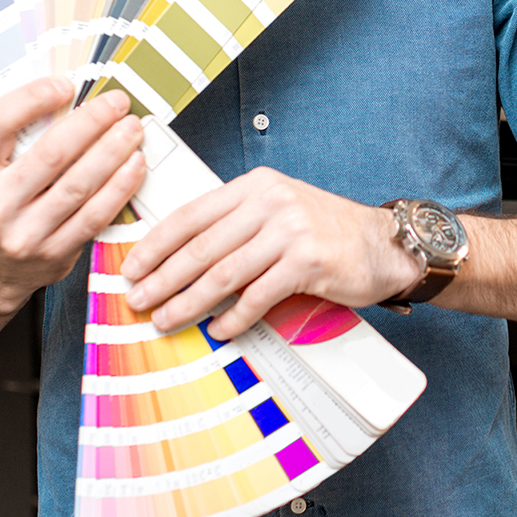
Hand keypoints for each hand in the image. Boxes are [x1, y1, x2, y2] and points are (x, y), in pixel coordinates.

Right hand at [0, 79, 146, 315]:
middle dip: (90, 123)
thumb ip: (13, 140)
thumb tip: (67, 95)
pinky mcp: (54, 255)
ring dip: (112, 152)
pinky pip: (94, 216)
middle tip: (117, 102)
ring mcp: (24, 235)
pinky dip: (119, 188)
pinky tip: (135, 165)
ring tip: (132, 129)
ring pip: (78, 186)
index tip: (66, 84)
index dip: (32, 98)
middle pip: (50, 155)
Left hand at [120, 168, 421, 335]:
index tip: (132, 267)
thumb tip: (181, 257)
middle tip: (138, 300)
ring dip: (189, 302)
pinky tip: (219, 330)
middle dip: (163, 278)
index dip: (156, 244)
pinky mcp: (308, 262)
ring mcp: (290, 231)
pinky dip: (234, 317)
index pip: (191, 215)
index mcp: (255, 187)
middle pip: (202, 247)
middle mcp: (271, 202)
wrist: (383, 245)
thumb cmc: (325, 232)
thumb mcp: (278, 211)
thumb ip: (236, 224)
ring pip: (224, 273)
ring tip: (167, 319)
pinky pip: (258, 295)